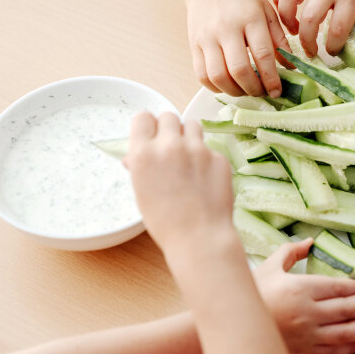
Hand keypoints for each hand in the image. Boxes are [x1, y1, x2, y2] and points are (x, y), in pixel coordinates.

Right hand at [125, 112, 233, 248]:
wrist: (199, 237)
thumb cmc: (165, 221)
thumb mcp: (142, 192)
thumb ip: (140, 166)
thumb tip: (135, 156)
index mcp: (144, 154)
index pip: (143, 118)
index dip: (147, 127)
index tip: (151, 135)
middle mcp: (170, 146)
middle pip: (168, 116)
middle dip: (168, 128)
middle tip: (170, 145)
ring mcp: (198, 150)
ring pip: (192, 125)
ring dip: (189, 136)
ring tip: (189, 157)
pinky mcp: (219, 157)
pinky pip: (210, 148)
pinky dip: (206, 158)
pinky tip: (205, 178)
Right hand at [183, 0, 289, 97]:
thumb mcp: (266, 11)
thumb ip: (279, 39)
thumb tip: (290, 66)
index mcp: (250, 18)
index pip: (263, 55)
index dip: (271, 78)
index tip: (277, 91)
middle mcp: (226, 29)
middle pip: (239, 70)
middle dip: (253, 89)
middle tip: (262, 92)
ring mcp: (207, 38)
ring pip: (218, 76)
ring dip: (234, 91)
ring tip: (245, 90)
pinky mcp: (194, 45)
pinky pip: (202, 75)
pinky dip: (216, 87)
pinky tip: (227, 85)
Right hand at [254, 239, 354, 353]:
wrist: (235, 324)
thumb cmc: (253, 293)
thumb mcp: (270, 267)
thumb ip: (291, 252)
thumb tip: (309, 241)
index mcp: (300, 289)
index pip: (337, 288)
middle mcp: (307, 313)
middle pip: (347, 309)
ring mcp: (307, 335)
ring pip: (346, 332)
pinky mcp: (304, 351)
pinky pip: (334, 351)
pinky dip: (351, 347)